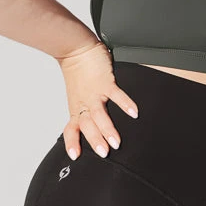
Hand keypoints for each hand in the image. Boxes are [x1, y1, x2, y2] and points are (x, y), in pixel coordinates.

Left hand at [57, 41, 138, 159]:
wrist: (75, 49)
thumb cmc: (77, 71)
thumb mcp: (77, 94)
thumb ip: (85, 108)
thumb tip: (93, 123)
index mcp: (77, 107)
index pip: (71, 128)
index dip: (72, 142)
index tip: (74, 156)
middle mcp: (85, 103)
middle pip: (88, 125)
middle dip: (95, 140)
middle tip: (104, 153)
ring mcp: (95, 93)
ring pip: (100, 115)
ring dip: (108, 129)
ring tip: (116, 142)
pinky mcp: (105, 82)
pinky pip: (116, 95)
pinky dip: (125, 104)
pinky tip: (133, 112)